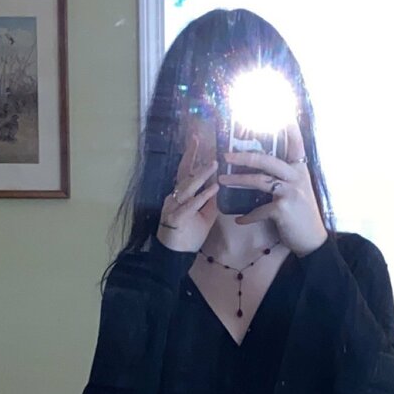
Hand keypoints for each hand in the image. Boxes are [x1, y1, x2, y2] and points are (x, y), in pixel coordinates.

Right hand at [156, 134, 218, 252]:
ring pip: (188, 187)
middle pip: (183, 173)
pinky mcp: (177, 219)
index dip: (191, 156)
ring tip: (214, 163)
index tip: (198, 140)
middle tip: (198, 138)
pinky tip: (214, 189)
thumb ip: (210, 202)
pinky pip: (191, 205)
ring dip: (201, 175)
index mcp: (180, 195)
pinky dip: (202, 197)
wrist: (175, 256)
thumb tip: (219, 186)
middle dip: (191, 155)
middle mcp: (175, 197)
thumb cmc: (188, 236)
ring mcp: (174, 207)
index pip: (186, 172)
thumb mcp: (205, 216)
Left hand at [217, 119, 327, 256]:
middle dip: (244, 156)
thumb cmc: (301, 214)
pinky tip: (239, 220)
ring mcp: (290, 192)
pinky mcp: (282, 209)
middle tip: (226, 155)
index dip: (287, 124)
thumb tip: (264, 165)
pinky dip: (247, 217)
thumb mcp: (298, 189)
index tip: (279, 108)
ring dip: (237, 180)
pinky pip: (258, 210)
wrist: (312, 239)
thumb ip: (285, 175)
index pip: (295, 141)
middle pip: (266, 159)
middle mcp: (296, 176)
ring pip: (259, 181)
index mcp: (299, 168)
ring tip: (222, 181)